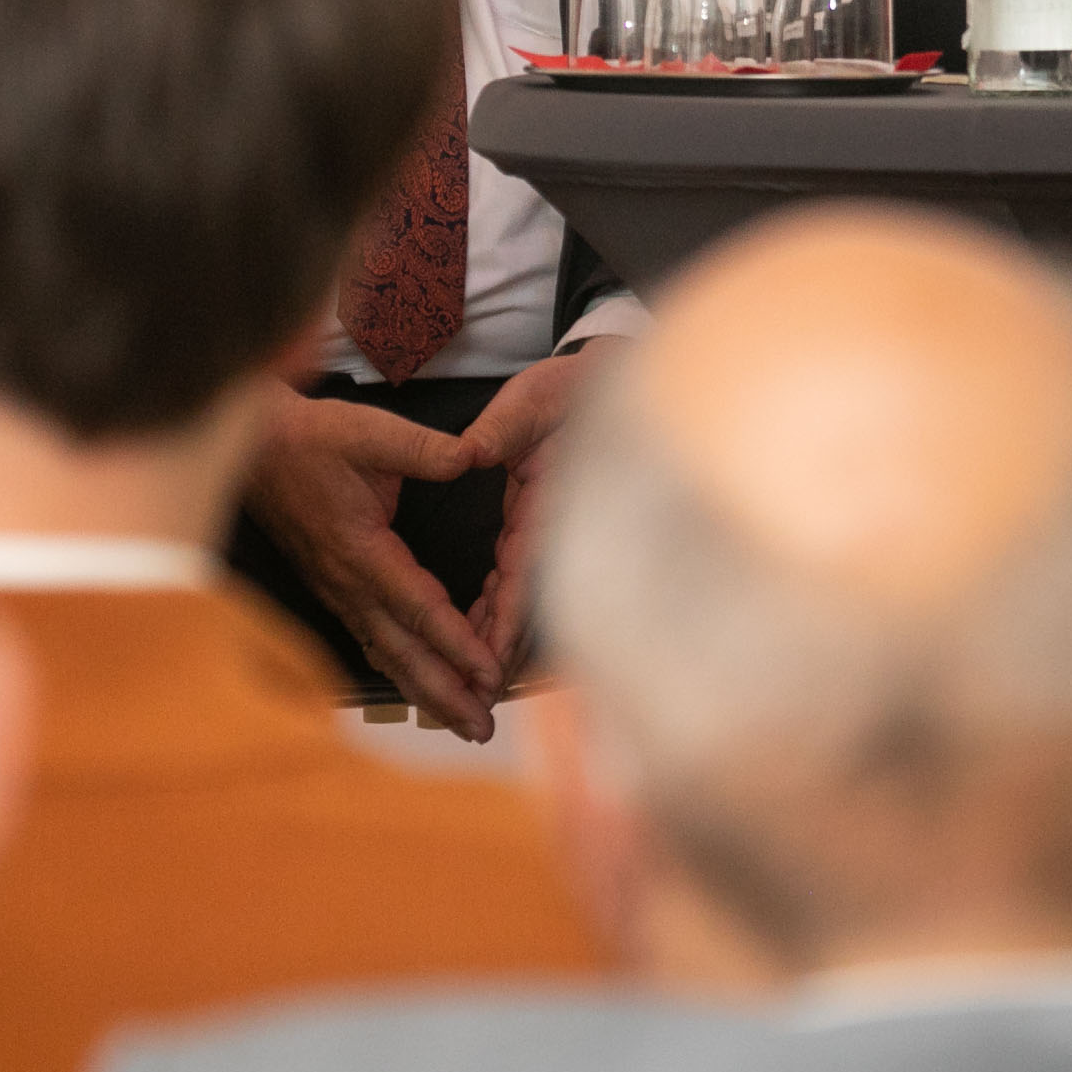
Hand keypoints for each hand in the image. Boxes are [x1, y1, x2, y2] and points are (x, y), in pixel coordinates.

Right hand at [245, 385, 503, 738]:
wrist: (254, 446)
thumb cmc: (310, 439)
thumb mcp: (369, 432)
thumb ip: (423, 448)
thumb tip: (470, 457)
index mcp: (361, 550)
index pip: (418, 609)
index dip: (456, 643)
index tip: (489, 673)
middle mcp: (348, 583)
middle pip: (402, 651)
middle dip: (444, 692)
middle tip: (481, 728)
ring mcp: (338, 592)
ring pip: (386, 654)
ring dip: (425, 692)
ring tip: (462, 724)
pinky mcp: (336, 590)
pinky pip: (372, 641)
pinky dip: (401, 671)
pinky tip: (421, 690)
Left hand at [461, 345, 608, 681]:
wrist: (602, 374)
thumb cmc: (570, 386)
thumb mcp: (531, 401)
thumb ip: (500, 429)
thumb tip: (469, 452)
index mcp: (548, 502)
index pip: (526, 574)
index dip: (507, 621)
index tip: (489, 662)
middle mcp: (547, 523)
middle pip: (525, 599)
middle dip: (502, 650)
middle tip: (476, 697)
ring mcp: (543, 525)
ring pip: (521, 593)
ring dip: (500, 637)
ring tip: (474, 679)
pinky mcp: (534, 520)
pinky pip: (516, 573)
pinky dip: (501, 606)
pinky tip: (482, 628)